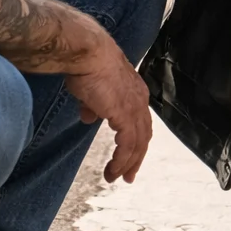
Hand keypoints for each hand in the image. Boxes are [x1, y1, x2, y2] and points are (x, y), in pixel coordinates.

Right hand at [62, 20, 152, 183]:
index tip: (127, 155)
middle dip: (136, 157)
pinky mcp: (126, 116)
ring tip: (116, 178)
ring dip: (127, 164)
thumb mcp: (91, 88)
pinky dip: (122, 161)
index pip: (140, 120)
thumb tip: (89, 117)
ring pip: (138, 144)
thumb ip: (93, 104)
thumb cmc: (87, 64)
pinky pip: (128, 146)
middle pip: (144, 135)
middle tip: (128, 175)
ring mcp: (135, 108)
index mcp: (134, 90)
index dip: (135, 138)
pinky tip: (113, 170)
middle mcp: (139, 100)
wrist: (88, 53)